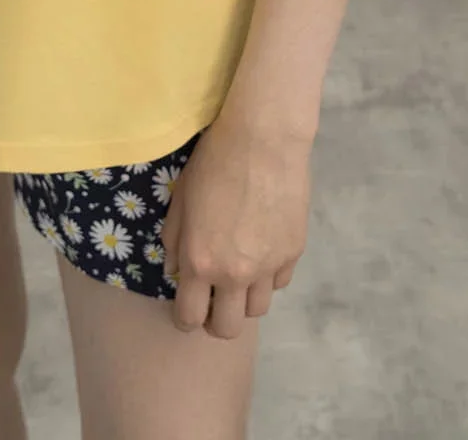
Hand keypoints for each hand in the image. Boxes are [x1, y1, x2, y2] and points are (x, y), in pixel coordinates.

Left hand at [160, 111, 312, 337]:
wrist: (263, 139)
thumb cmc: (214, 161)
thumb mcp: (180, 198)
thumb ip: (173, 240)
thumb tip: (175, 269)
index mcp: (200, 262)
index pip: (189, 318)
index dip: (185, 318)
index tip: (187, 307)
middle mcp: (235, 274)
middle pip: (226, 328)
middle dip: (216, 319)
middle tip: (214, 298)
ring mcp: (268, 267)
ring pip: (257, 310)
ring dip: (244, 298)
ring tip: (240, 272)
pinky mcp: (293, 253)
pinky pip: (279, 282)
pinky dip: (269, 275)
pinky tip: (262, 250)